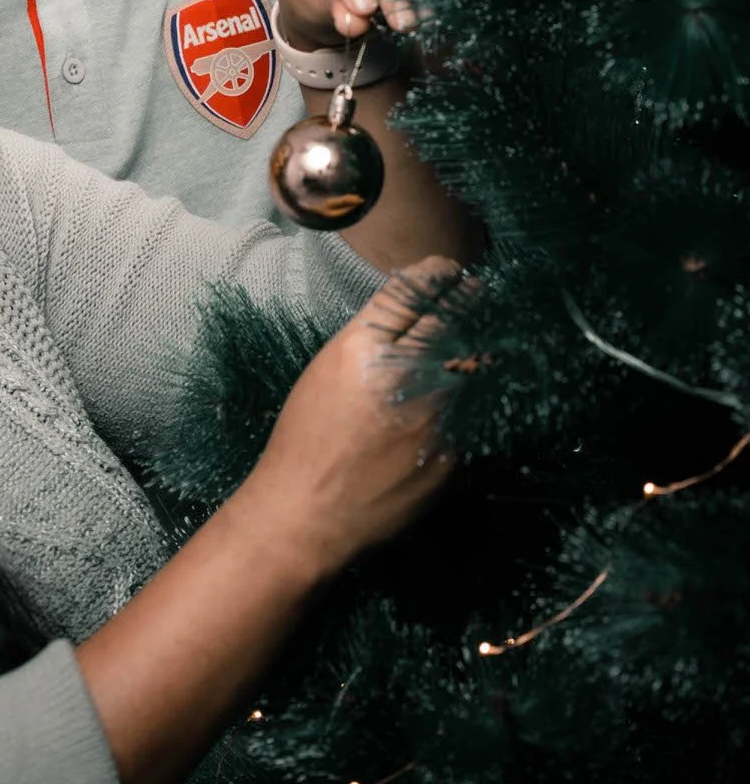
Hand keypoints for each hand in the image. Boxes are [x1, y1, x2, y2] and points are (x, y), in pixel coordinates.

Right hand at [250, 258, 458, 579]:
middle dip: (468, 301)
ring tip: (471, 342)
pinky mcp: (451, 452)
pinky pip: (467, 413)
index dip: (437, 273)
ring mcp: (433, 416)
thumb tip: (416, 315)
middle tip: (477, 292)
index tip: (449, 269)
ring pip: (470, 366)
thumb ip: (372, 341)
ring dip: (472, 350)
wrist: (308, 514)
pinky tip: (448, 405)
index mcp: (362, 350)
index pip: (413, 292)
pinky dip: (464, 402)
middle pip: (453, 320)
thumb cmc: (306, 439)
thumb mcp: (327, 371)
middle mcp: (403, 376)